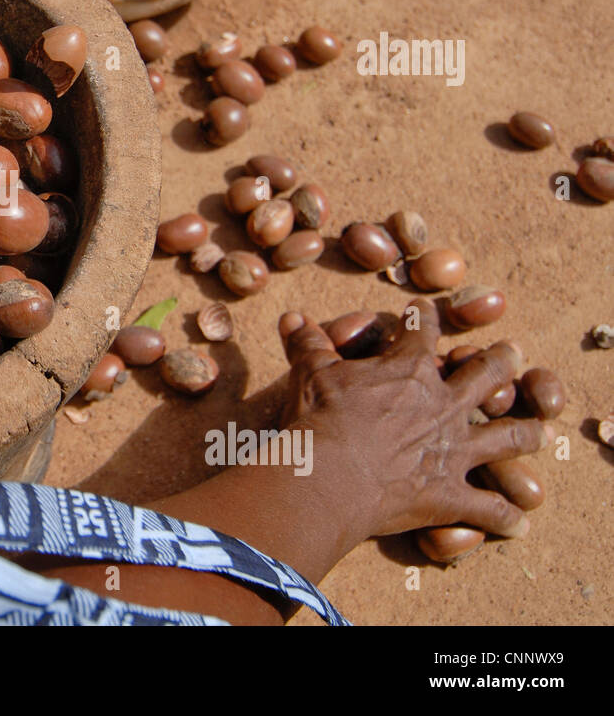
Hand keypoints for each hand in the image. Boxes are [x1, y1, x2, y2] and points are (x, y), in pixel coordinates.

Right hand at [278, 298, 547, 540]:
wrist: (328, 476)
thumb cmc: (319, 419)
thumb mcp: (309, 373)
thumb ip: (307, 344)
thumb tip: (292, 317)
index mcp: (409, 372)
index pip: (421, 332)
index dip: (424, 317)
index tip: (426, 309)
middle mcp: (443, 406)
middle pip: (485, 376)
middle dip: (502, 362)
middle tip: (514, 352)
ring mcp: (453, 451)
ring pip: (505, 438)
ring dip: (523, 434)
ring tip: (539, 432)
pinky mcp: (451, 494)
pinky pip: (488, 508)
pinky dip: (505, 516)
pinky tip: (518, 522)